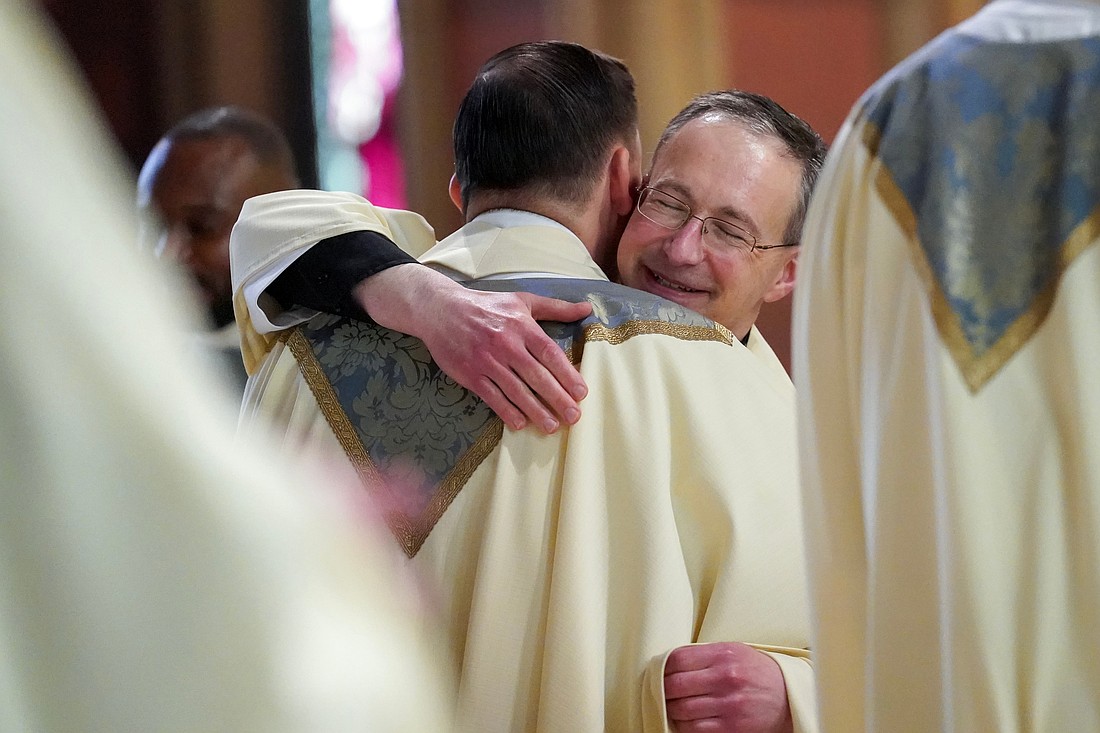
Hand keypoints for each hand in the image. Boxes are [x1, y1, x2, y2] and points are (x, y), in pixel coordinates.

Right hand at [354, 264, 590, 432]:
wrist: (441, 310)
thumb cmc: (487, 306)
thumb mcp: (522, 300)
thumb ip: (556, 308)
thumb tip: (587, 307)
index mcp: (521, 326)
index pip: (549, 353)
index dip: (567, 374)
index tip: (581, 393)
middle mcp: (505, 344)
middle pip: (536, 376)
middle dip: (557, 398)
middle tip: (574, 416)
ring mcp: (486, 361)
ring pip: (516, 390)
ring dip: (535, 410)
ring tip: (552, 426)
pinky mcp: (470, 374)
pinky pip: (492, 396)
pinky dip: (506, 411)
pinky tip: (520, 424)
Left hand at [664, 643, 792, 732]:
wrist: (788, 696)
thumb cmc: (757, 672)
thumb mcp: (734, 651)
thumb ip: (704, 655)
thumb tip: (670, 662)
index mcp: (723, 654)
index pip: (677, 658)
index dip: (662, 666)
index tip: (659, 671)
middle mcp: (726, 677)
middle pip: (675, 685)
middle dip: (663, 690)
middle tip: (662, 691)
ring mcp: (729, 704)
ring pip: (681, 709)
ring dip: (672, 710)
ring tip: (673, 706)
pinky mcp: (732, 727)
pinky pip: (695, 729)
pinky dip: (685, 726)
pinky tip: (687, 720)